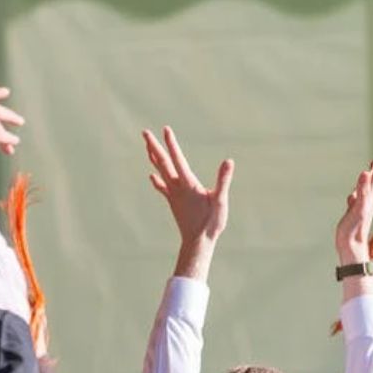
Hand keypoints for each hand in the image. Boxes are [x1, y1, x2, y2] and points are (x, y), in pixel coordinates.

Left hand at [143, 126, 234, 281]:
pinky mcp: (173, 203)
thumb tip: (228, 162)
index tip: (166, 129)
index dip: (172, 143)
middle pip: (162, 163)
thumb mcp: (220, 200)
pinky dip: (157, 180)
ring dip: (153, 158)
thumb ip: (223, 180)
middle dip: (154, 146)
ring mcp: (173, 195)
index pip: (178, 159)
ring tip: (148, 146)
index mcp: (188, 184)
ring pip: (160, 172)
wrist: (197, 243)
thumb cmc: (211, 223)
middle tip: (144, 132)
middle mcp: (177, 188)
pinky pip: (162, 188)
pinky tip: (152, 176)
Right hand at [335, 137, 372, 265]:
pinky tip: (361, 182)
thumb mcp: (357, 209)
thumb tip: (365, 173)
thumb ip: (362, 191)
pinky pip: (362, 191)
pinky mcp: (357, 207)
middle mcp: (371, 195)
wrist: (351, 248)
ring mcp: (365, 201)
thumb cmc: (354, 230)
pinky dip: (363, 183)